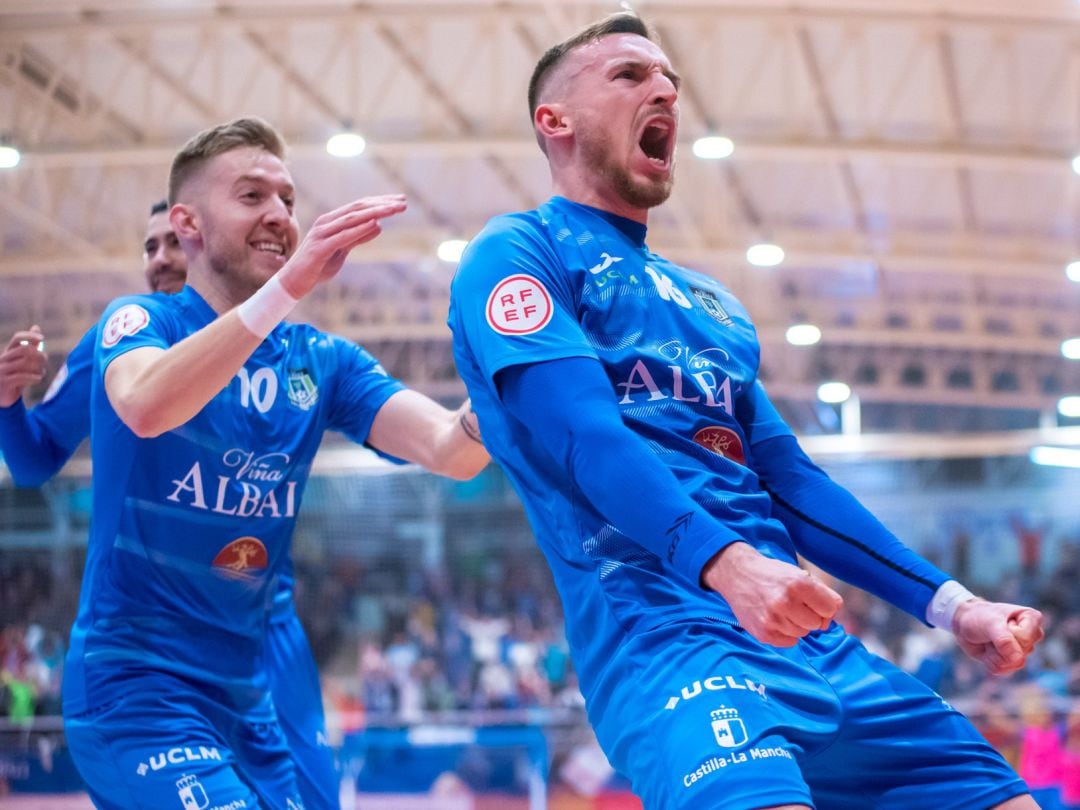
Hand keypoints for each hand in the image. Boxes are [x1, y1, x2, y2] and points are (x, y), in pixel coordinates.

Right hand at [0, 326, 46, 406]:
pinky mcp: (4, 382)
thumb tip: (36, 327)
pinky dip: (34, 378)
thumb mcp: (21, 360)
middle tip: (44, 363)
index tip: (42, 338)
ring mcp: (2, 370)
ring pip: (26, 364)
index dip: (30, 336)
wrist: (2, 396)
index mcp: (8, 352)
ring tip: (41, 373)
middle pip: (25, 350)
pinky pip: (22, 377)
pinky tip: (38, 379)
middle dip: (40, 355)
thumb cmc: (14, 375)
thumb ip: (29, 345)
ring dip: (38, 369)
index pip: (17, 338)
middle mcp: (3, 359)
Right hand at [278, 194, 406, 298]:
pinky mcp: (320, 247)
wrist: (294, 282)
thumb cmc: (318, 265)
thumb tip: (378, 226)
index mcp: (332, 221)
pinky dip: (359, 229)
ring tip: (394, 210)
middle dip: (382, 204)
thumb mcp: (342, 250)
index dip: (380, 202)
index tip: (400, 200)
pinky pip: (343, 236)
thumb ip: (358, 237)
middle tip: (403, 202)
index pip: (360, 206)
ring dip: (375, 212)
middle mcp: (326, 222)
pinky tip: (375, 224)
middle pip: (358, 208)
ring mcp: (322, 233)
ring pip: (352, 218)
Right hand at [702, 542, 843, 646]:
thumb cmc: (772, 574)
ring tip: (781, 610)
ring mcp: (773, 619)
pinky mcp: (764, 633)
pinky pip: (790, 642)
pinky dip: (785, 633)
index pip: (830, 608)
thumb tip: (830, 621)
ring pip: (803, 633)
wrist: (737, 574)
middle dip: (810, 614)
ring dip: (796, 623)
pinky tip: (774, 618)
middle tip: (794, 604)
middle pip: (817, 623)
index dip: (823, 605)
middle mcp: (785, 602)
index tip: (813, 601)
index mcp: (798, 583)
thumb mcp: (799, 574)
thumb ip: (822, 594)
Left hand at [952, 599, 1043, 674]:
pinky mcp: (1013, 661)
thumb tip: (1017, 660)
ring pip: (1011, 664)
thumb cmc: (979, 617)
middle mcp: (1032, 635)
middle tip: (991, 633)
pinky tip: (988, 649)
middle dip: (998, 646)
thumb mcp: (989, 624)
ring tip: (990, 640)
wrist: (964, 623)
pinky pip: (1002, 670)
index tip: (999, 623)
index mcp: (1032, 618)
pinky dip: (989, 660)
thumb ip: (1003, 640)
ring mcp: (1024, 650)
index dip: (1006, 636)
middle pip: (1019, 655)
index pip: (1025, 640)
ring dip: (993, 654)